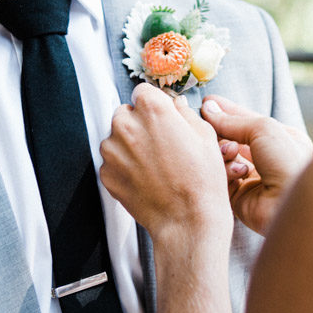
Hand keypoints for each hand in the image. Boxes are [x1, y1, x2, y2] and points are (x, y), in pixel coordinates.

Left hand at [100, 83, 233, 245]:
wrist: (187, 221)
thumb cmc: (201, 180)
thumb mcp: (205, 136)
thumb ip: (184, 113)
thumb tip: (176, 105)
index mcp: (152, 109)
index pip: (143, 91)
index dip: (155, 104)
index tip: (162, 117)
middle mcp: (126, 124)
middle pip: (126, 113)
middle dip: (140, 123)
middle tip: (161, 144)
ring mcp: (112, 150)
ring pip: (117, 137)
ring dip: (130, 144)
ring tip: (155, 164)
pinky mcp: (106, 173)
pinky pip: (113, 161)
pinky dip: (125, 166)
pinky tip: (146, 178)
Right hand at [200, 96, 312, 234]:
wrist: (289, 203)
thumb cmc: (287, 162)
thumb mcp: (264, 129)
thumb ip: (235, 120)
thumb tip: (210, 109)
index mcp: (281, 140)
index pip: (248, 122)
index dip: (228, 112)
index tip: (207, 103)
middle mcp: (268, 160)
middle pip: (234, 139)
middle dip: (221, 133)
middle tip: (206, 125)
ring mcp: (254, 179)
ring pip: (225, 159)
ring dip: (224, 152)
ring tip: (229, 151)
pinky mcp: (240, 198)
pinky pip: (222, 179)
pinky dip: (224, 171)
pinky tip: (233, 170)